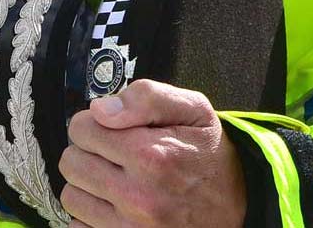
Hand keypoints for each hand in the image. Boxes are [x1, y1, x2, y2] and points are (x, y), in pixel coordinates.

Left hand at [57, 79, 246, 227]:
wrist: (240, 206)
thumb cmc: (211, 156)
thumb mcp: (194, 110)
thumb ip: (147, 97)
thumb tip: (102, 109)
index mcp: (152, 156)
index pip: (81, 128)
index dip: (95, 123)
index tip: (113, 129)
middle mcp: (138, 196)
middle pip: (71, 162)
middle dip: (88, 152)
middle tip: (114, 154)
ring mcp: (131, 227)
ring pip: (71, 196)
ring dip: (88, 185)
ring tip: (115, 179)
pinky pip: (79, 227)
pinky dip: (92, 215)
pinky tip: (115, 205)